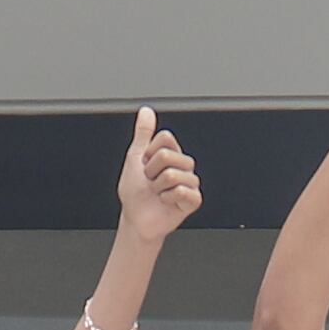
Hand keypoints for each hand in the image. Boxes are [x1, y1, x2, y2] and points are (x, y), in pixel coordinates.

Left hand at [118, 107, 201, 239]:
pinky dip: (167, 199)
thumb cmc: (135, 192)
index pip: (165, 138)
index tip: (144, 165)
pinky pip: (182, 191)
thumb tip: (146, 111)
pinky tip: (166, 202)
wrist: (136, 218)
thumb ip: (143, 133)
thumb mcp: (135, 157)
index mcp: (171, 153)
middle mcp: (183, 165)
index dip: (148, 153)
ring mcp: (190, 182)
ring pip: (173, 175)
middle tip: (150, 182)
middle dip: (151, 172)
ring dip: (157, 187)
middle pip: (167, 156)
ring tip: (158, 193)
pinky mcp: (194, 200)